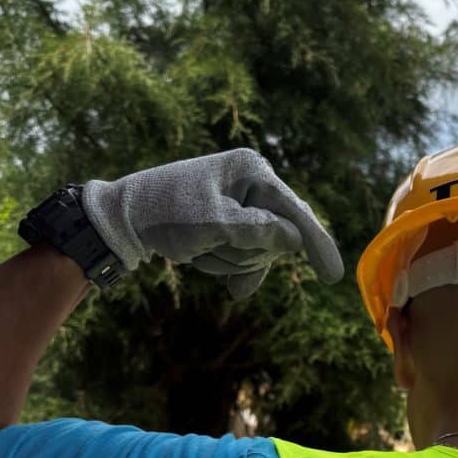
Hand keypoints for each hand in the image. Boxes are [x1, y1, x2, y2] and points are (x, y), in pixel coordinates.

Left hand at [81, 150, 343, 298]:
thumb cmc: (166, 215)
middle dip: (245, 254)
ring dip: (228, 261)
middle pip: (276, 237)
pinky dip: (232, 268)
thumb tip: (295, 239)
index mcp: (252, 170)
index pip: (295, 212)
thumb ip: (259, 232)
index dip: (316, 244)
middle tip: (207, 248)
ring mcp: (242, 204)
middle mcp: (252, 182)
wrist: (123, 218)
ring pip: (259, 251)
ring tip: (197, 250)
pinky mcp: (231, 222)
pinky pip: (247, 256)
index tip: (334, 276)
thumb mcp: (214, 225)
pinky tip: (229, 288)